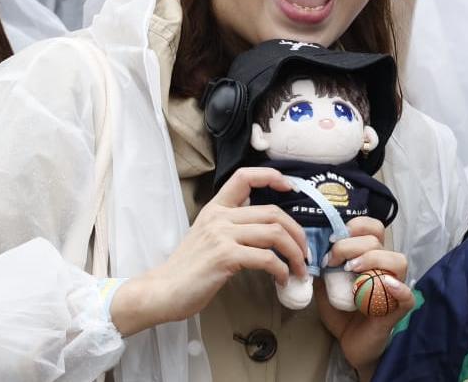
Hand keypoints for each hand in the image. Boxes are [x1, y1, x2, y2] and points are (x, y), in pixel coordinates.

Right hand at [111, 167, 309, 335]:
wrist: (163, 291)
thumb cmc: (187, 269)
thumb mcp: (207, 236)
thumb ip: (229, 225)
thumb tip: (261, 224)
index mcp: (215, 209)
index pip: (244, 176)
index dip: (271, 176)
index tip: (290, 186)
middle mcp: (219, 217)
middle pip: (272, 212)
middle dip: (297, 232)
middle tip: (304, 252)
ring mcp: (222, 235)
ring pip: (275, 233)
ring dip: (295, 253)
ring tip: (299, 269)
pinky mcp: (225, 256)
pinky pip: (266, 258)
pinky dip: (281, 270)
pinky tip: (281, 279)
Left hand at [313, 216, 413, 372]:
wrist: (350, 344)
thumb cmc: (341, 312)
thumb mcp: (325, 285)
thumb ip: (322, 267)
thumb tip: (313, 248)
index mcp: (371, 257)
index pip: (373, 228)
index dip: (355, 226)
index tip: (332, 240)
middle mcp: (386, 268)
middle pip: (378, 242)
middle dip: (350, 245)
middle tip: (332, 260)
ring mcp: (394, 288)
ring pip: (398, 261)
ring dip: (373, 259)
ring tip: (352, 270)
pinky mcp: (397, 309)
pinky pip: (408, 296)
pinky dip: (398, 288)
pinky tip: (385, 285)